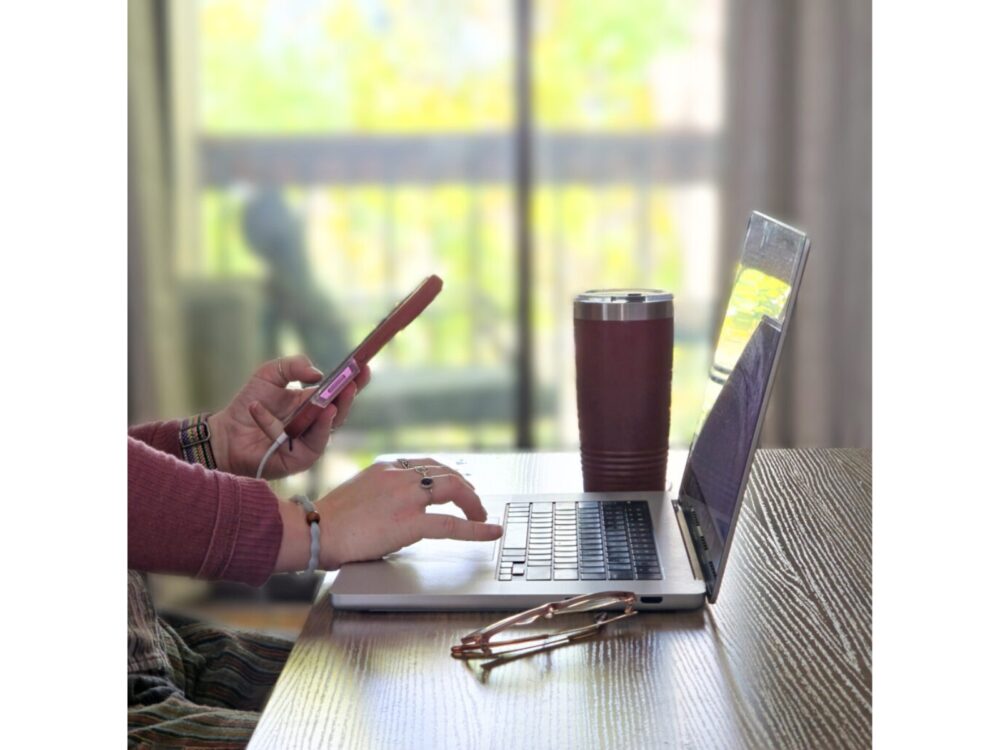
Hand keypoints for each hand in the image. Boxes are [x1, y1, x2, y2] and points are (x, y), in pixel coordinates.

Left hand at [207, 355, 370, 478]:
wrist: (225, 434)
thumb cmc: (248, 404)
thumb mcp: (270, 374)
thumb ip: (292, 365)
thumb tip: (318, 374)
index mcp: (313, 404)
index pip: (340, 392)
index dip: (354, 381)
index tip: (364, 367)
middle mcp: (315, 424)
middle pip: (340, 412)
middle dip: (347, 398)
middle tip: (351, 385)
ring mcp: (308, 444)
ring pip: (327, 431)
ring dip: (330, 417)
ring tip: (330, 402)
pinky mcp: (298, 460)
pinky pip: (300, 445)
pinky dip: (278, 427)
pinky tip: (259, 410)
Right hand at [275, 458, 502, 571]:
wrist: (314, 531)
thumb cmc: (328, 520)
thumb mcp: (358, 492)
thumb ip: (381, 492)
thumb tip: (394, 507)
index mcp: (387, 467)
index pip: (427, 465)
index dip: (447, 475)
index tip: (456, 484)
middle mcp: (400, 476)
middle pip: (446, 473)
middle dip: (465, 488)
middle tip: (474, 503)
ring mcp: (407, 497)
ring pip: (454, 490)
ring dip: (473, 503)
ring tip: (481, 516)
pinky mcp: (410, 522)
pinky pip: (452, 524)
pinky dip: (476, 528)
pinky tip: (490, 531)